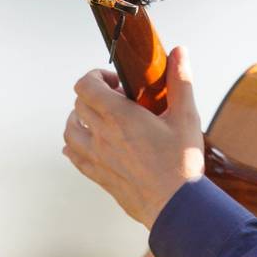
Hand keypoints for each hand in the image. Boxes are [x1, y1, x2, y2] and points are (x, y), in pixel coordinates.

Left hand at [63, 46, 204, 228]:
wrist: (175, 204)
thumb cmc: (182, 161)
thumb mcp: (186, 116)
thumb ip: (180, 80)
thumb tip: (180, 51)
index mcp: (119, 117)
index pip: (85, 86)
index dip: (95, 77)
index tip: (117, 82)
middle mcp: (101, 136)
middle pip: (78, 105)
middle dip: (94, 95)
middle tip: (118, 99)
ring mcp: (96, 158)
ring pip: (69, 131)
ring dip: (80, 119)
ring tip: (100, 119)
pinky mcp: (98, 176)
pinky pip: (73, 156)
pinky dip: (74, 145)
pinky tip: (88, 144)